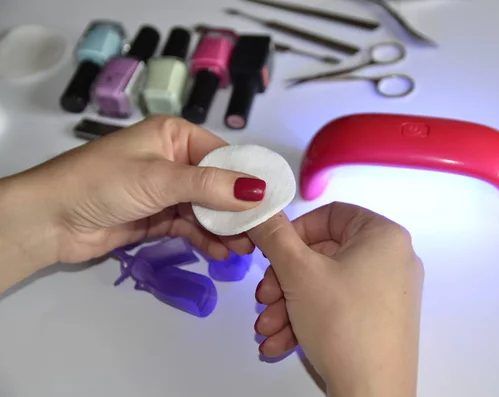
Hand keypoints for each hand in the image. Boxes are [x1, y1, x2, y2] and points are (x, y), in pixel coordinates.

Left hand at [0, 116, 263, 291]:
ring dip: (224, 229)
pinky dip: (205, 239)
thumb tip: (259, 190)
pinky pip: (190, 226)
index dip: (247, 180)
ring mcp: (166, 191)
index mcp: (175, 136)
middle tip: (261, 234)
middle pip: (218, 185)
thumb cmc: (104, 183)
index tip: (270, 205)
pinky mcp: (157, 217)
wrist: (51, 219)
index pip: (223, 156)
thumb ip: (211, 186)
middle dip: (238, 210)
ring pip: (206, 209)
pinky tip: (221, 253)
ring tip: (245, 249)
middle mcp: (174, 160)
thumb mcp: (161, 179)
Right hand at [248, 203, 423, 396]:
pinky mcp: (381, 320)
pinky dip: (308, 320)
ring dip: (289, 305)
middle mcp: (393, 259)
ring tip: (266, 329)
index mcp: (384, 235)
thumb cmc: (343, 324)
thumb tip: (258, 209)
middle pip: (323, 255)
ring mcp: (389, 293)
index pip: (330, 215)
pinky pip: (339, 307)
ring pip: (326, 285)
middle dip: (284, 280)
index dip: (295, 232)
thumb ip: (274, 235)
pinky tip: (280, 343)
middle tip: (264, 298)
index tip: (272, 252)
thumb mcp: (299, 272)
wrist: (372, 393)